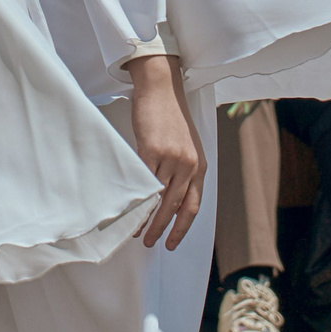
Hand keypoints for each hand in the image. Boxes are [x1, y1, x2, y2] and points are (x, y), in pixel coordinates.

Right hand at [126, 53, 203, 248]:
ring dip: (147, 217)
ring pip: (158, 197)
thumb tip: (166, 197)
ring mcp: (170, 158)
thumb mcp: (185, 146)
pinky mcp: (152, 150)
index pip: (193, 205)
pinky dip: (137, 197)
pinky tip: (131, 206)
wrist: (161, 89)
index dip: (182, 227)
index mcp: (199, 166)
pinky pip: (144, 180)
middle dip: (162, 228)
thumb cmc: (170, 116)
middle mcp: (188, 164)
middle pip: (174, 206)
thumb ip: (181, 170)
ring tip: (137, 231)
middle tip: (151, 243)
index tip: (172, 242)